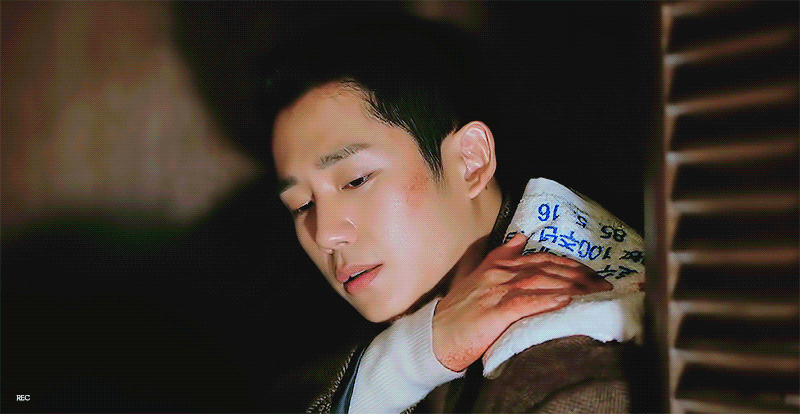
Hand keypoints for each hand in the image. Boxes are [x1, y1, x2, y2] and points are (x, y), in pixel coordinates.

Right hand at [432, 233, 611, 371]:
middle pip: (546, 268)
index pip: (540, 259)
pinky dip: (547, 300)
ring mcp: (495, 292)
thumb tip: (521, 237)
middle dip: (579, 275)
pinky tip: (565, 300)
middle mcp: (498, 274)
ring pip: (539, 282)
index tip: (592, 272)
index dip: (569, 263)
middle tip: (603, 284)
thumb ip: (500, 256)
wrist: (434, 334)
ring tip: (593, 291)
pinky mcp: (493, 312)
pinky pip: (524, 303)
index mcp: (497, 265)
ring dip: (571, 285)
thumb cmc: (458, 311)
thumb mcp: (478, 276)